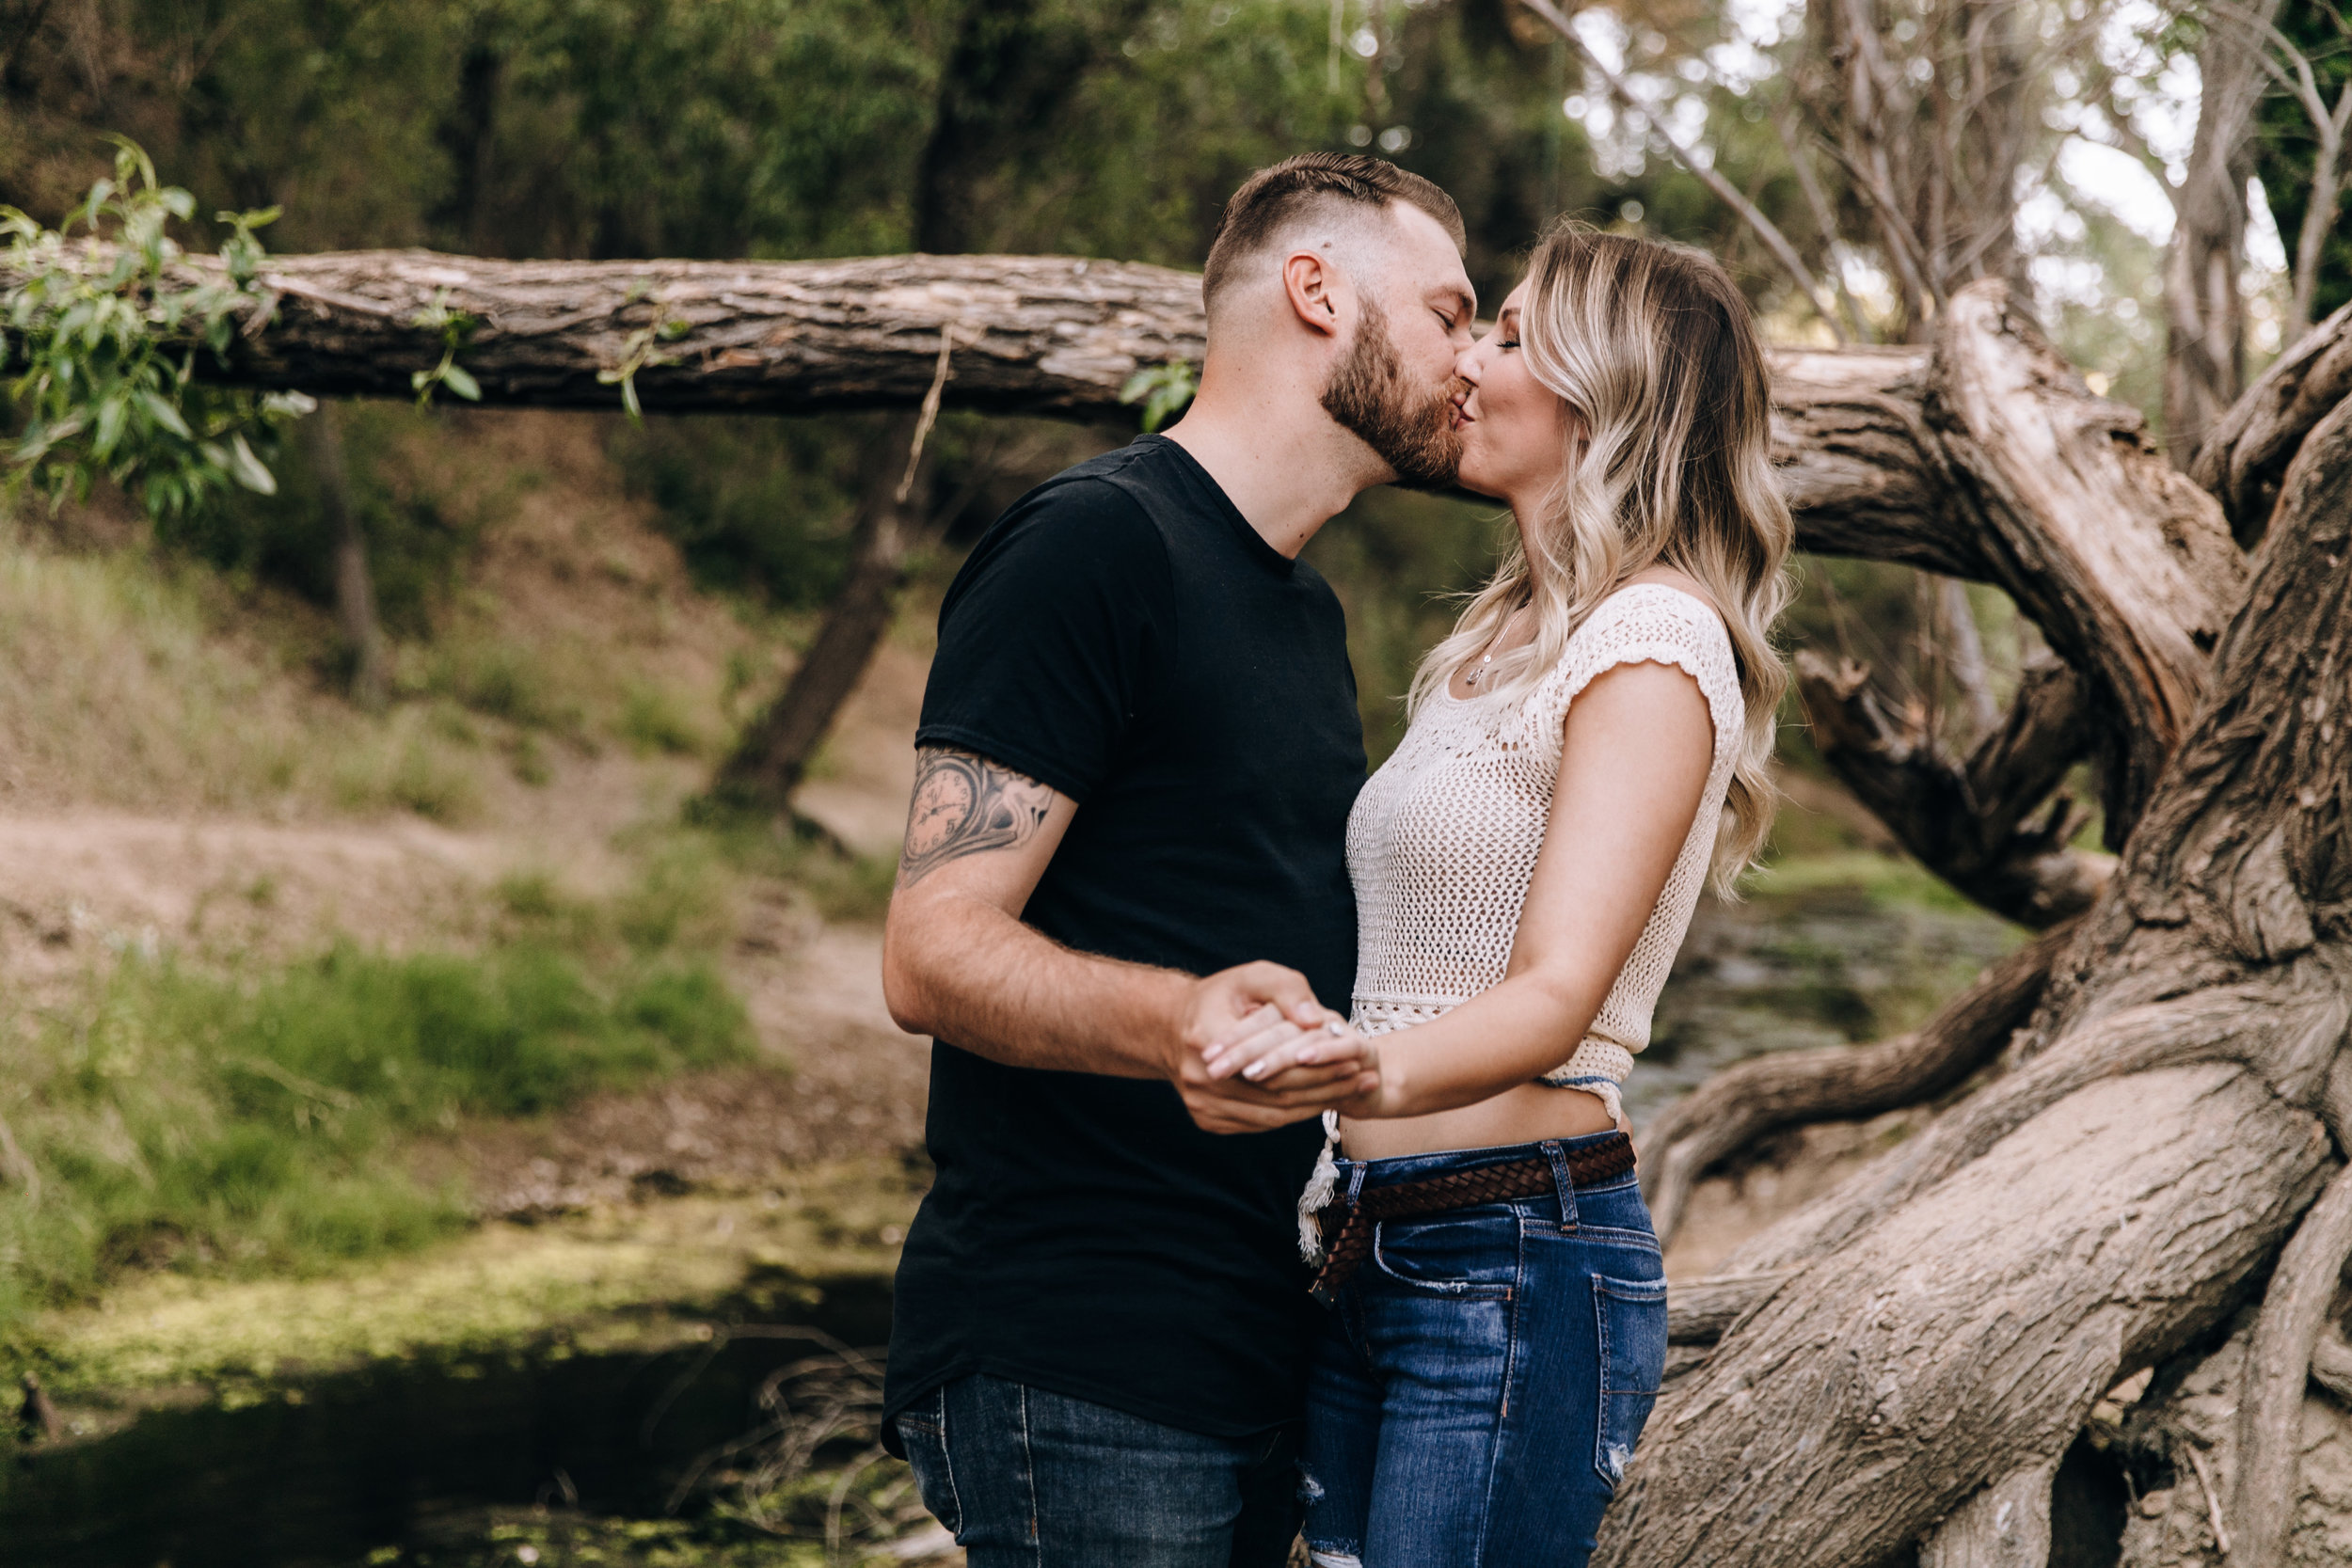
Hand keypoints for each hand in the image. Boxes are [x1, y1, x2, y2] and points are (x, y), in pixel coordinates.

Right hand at [1169, 963, 1380, 1133]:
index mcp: (1206, 1037)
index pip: (1273, 1062)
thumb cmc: (1220, 997)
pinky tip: (1321, 1101)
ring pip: (1271, 1116)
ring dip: (1316, 1106)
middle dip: (1326, 1087)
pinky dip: (1293, 1115)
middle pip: (1276, 1094)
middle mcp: (1200, 1078)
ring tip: (1353, 1090)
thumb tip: (1314, 1020)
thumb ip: (1286, 990)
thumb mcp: (1252, 977)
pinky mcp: (1207, 1120)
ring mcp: (1201, 1105)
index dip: (1318, 1064)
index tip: (1356, 1056)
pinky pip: (1260, 1124)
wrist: (1171, 1028)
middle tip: (1366, 1077)